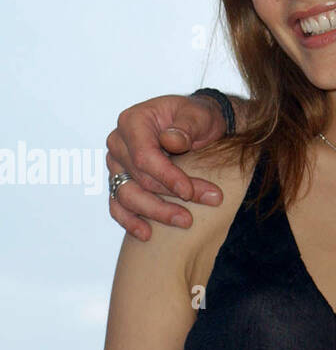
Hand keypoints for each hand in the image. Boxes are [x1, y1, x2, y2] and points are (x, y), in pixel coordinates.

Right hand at [106, 94, 227, 239]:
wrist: (197, 124)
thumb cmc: (198, 117)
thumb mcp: (199, 115)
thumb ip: (187, 125)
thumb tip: (171, 141)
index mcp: (133, 121)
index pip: (144, 156)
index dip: (166, 177)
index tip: (189, 192)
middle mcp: (118, 142)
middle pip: (139, 178)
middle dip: (171, 196)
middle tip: (205, 205)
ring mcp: (116, 164)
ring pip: (127, 196)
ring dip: (155, 212)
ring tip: (185, 221)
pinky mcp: (119, 181)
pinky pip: (118, 205)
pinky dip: (130, 220)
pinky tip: (147, 234)